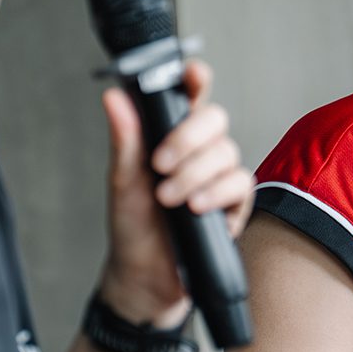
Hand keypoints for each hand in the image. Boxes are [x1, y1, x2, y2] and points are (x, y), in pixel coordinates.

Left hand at [99, 58, 252, 326]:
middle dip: (188, 138)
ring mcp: (218, 178)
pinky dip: (215, 192)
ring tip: (167, 198)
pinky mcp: (234, 205)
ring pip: (227, 152)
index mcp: (171, 138)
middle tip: (160, 163)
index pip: (191, 98)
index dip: (196, 80)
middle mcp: (199, 153)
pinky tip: (195, 207)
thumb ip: (126, 139)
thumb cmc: (133, 228)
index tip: (193, 73)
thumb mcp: (122, 182)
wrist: (144, 278)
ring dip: (194, 174)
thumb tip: (113, 97)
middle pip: (215, 120)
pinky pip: (239, 184)